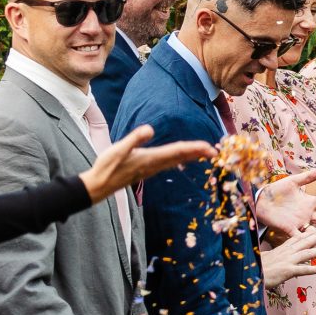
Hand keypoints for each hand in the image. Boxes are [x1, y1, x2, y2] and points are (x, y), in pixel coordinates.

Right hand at [82, 124, 215, 202]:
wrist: (99, 185)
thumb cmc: (107, 166)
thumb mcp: (118, 149)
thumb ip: (134, 139)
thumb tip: (150, 129)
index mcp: (150, 158)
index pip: (177, 151)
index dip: (194, 148)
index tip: (209, 147)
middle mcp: (154, 165)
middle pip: (181, 157)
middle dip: (198, 153)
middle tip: (216, 152)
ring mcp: (151, 168)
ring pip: (176, 161)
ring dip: (191, 156)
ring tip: (205, 153)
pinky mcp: (147, 170)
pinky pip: (169, 164)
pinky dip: (180, 160)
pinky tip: (183, 159)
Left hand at [256, 171, 315, 240]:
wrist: (261, 201)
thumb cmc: (276, 190)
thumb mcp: (292, 182)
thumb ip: (307, 177)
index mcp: (309, 202)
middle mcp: (307, 214)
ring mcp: (300, 222)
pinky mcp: (290, 229)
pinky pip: (300, 236)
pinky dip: (307, 240)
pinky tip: (314, 242)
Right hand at [259, 227, 315, 289]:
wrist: (250, 274)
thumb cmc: (255, 268)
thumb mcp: (264, 258)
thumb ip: (272, 255)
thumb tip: (274, 254)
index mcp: (280, 249)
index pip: (296, 239)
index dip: (307, 234)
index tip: (315, 230)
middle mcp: (286, 252)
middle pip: (304, 242)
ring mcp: (288, 261)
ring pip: (308, 253)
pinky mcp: (289, 271)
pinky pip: (306, 269)